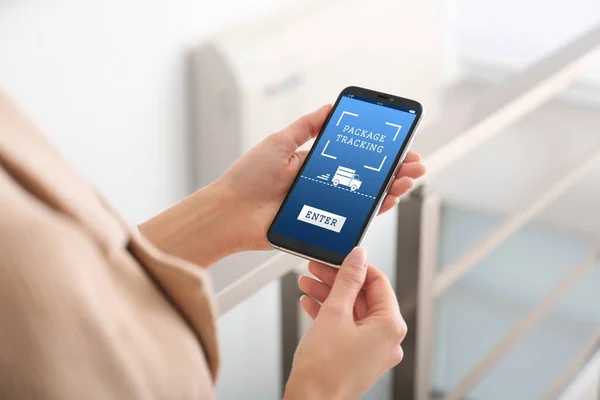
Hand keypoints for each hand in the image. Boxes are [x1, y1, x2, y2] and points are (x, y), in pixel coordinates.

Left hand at [219, 105, 425, 251]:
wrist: (231, 213)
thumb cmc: (248, 178)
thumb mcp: (280, 143)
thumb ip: (307, 127)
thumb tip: (331, 106)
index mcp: (315, 164)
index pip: (355, 156)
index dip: (378, 151)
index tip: (399, 144)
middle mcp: (324, 185)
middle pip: (367, 178)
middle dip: (394, 169)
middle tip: (415, 163)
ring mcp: (325, 207)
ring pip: (366, 199)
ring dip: (391, 188)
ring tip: (409, 179)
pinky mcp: (323, 226)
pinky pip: (354, 220)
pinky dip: (375, 210)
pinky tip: (390, 199)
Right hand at [285, 248, 406, 399]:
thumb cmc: (324, 369)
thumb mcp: (335, 313)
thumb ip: (347, 280)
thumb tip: (358, 257)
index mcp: (391, 327)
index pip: (378, 282)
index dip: (357, 266)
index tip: (340, 257)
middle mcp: (387, 339)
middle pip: (364, 296)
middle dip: (337, 281)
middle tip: (318, 268)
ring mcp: (374, 350)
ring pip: (353, 311)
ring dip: (330, 295)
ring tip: (308, 284)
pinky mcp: (359, 357)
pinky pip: (348, 327)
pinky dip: (331, 314)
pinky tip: (312, 304)